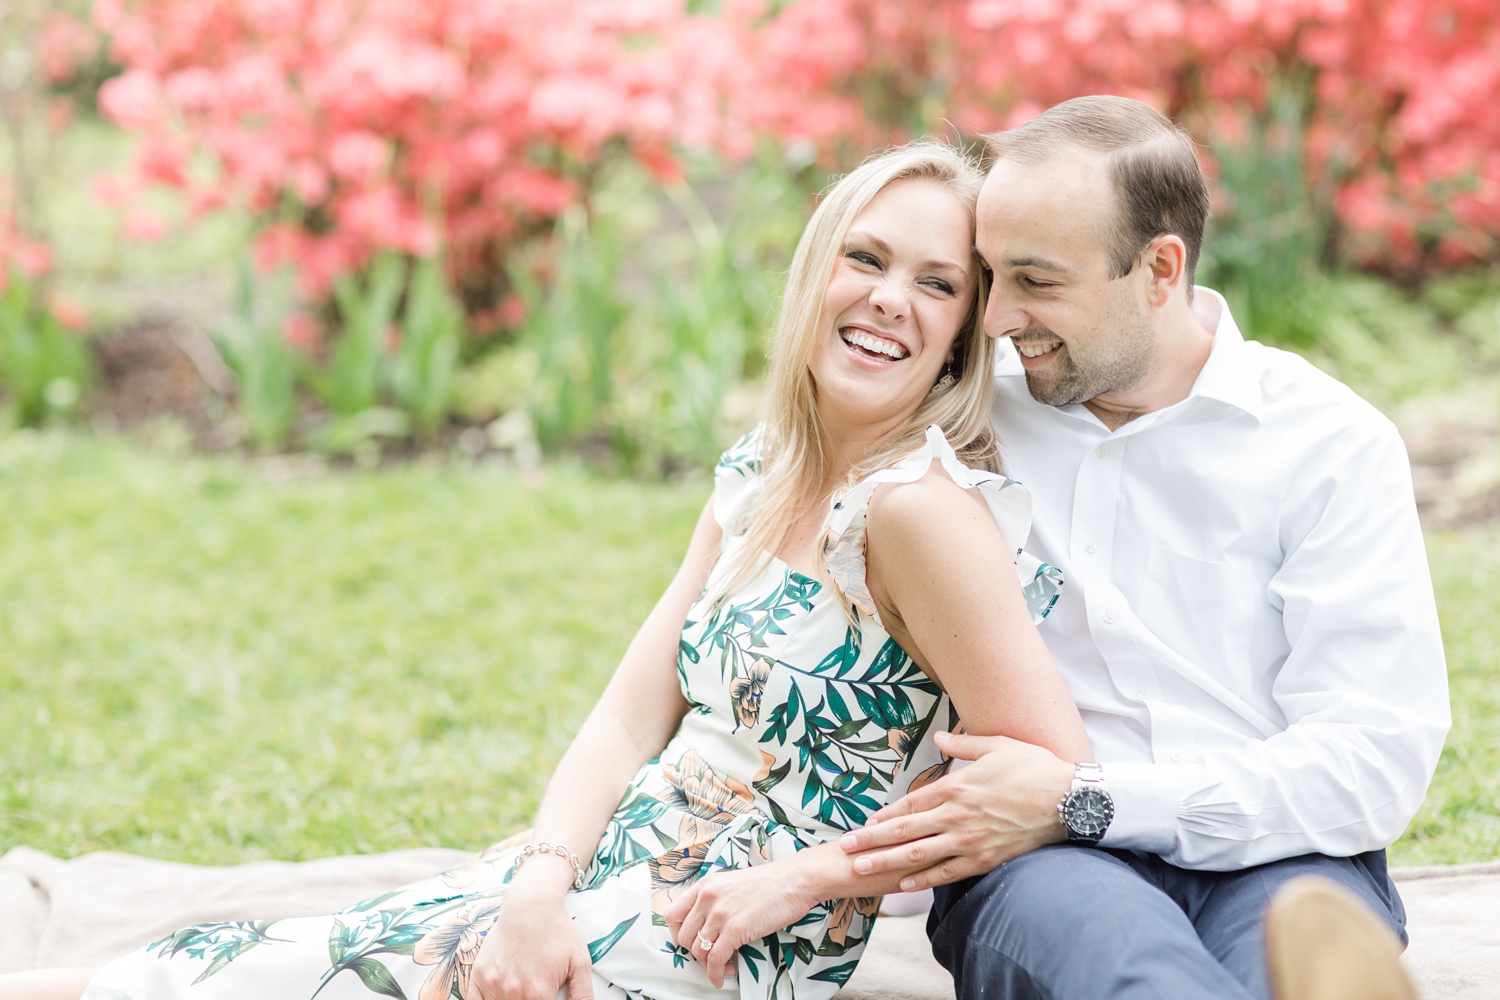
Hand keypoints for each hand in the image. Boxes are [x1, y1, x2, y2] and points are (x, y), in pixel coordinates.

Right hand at [468, 885, 593, 999]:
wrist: (530, 905)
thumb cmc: (557, 931)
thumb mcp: (580, 963)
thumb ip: (582, 995)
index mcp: (539, 994)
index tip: (545, 998)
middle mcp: (513, 993)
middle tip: (535, 993)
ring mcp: (493, 984)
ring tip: (521, 991)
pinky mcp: (478, 975)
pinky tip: (497, 997)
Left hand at [666, 864, 819, 988]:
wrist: (794, 880)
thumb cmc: (770, 882)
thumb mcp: (732, 883)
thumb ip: (715, 899)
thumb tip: (707, 923)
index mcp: (705, 885)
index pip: (673, 914)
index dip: (678, 934)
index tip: (690, 942)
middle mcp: (707, 898)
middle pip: (684, 936)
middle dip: (695, 952)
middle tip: (710, 956)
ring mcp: (720, 914)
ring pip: (698, 951)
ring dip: (708, 966)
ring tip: (723, 966)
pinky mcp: (735, 929)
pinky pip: (715, 960)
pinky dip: (716, 973)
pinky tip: (722, 976)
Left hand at [838, 733, 1073, 890]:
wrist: (1068, 801)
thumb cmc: (1034, 768)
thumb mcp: (997, 745)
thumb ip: (964, 743)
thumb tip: (940, 735)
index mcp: (957, 787)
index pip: (911, 803)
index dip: (885, 814)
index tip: (864, 821)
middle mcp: (956, 816)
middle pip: (905, 830)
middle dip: (871, 840)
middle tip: (845, 847)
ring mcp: (969, 841)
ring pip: (918, 855)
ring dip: (886, 862)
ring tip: (861, 869)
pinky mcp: (985, 859)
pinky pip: (948, 873)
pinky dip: (924, 880)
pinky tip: (904, 885)